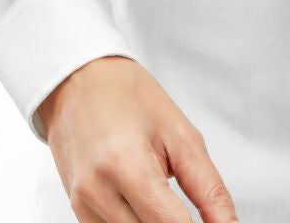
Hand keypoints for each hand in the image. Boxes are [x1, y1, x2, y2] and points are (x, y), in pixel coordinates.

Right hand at [37, 56, 237, 222]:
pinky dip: (138, 222)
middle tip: (186, 202)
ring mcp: (82, 204)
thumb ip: (209, 190)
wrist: (80, 81)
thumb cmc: (128, 96)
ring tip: (163, 194)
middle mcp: (96, 191)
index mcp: (124, 164)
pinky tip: (143, 200)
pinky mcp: (78, 211)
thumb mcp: (180, 134)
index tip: (212, 221)